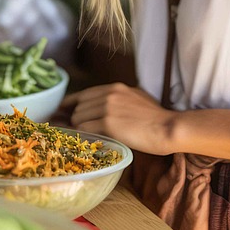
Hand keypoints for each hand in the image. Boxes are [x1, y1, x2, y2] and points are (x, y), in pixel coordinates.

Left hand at [62, 83, 177, 155]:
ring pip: (78, 118)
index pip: (83, 94)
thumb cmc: (157, 118)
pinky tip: (86, 142)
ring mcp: (107, 107)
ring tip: (84, 138)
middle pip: (78, 107)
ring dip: (79, 130)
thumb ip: (119, 99)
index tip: (62, 112)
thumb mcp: (136, 99)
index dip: (70, 104)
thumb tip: (103, 107)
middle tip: (76, 132)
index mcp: (115, 88)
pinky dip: (82, 136)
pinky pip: (84, 129)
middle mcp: (108, 94)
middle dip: (75, 120)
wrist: (167, 128)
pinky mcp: (108, 123)